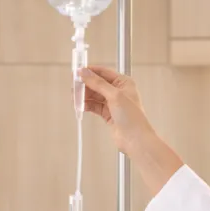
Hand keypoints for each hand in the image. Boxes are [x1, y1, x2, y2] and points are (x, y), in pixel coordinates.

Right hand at [79, 66, 184, 197]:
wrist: (135, 139)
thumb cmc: (132, 118)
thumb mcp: (114, 96)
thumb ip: (98, 83)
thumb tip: (85, 73)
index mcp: (124, 83)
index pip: (103, 73)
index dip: (90, 72)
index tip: (77, 72)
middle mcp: (118, 92)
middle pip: (97, 84)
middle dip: (85, 85)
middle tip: (74, 87)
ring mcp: (113, 103)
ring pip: (94, 96)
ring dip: (84, 96)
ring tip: (75, 98)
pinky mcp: (108, 114)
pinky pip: (94, 106)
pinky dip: (87, 105)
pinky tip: (81, 106)